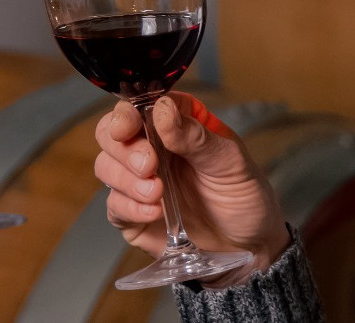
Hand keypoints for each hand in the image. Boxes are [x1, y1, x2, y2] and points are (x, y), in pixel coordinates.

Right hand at [94, 92, 289, 287]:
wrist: (249, 247)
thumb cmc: (243, 196)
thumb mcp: (230, 162)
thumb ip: (195, 137)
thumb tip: (162, 110)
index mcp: (174, 123)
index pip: (138, 105)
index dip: (127, 113)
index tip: (130, 125)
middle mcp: (151, 147)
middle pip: (110, 133)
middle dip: (123, 149)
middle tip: (149, 165)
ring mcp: (138, 180)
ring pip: (105, 167)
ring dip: (127, 180)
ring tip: (157, 193)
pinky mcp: (132, 213)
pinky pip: (114, 204)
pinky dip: (129, 207)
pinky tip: (154, 212)